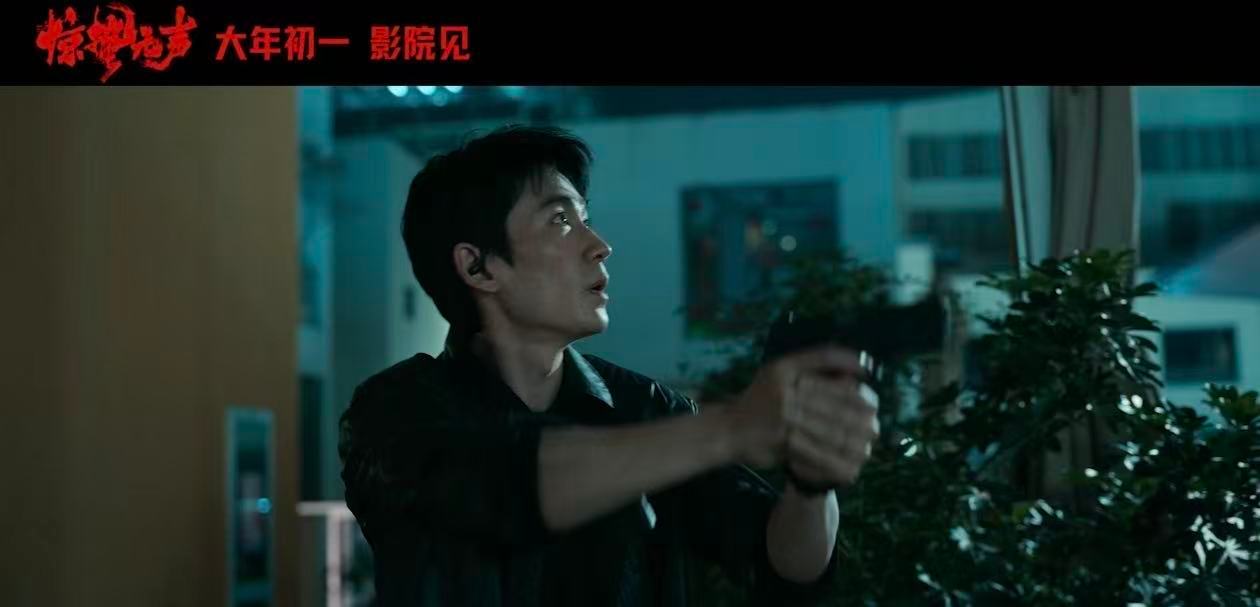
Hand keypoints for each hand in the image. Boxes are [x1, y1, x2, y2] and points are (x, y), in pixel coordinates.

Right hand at [724, 346, 878, 481]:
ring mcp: (782, 416)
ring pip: (828, 431)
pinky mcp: (781, 440)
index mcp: (785, 369)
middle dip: (858, 419)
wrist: (728, 429)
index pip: (828, 375)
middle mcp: (785, 390)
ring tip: (867, 450)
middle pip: (834, 404)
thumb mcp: (779, 373)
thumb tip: (856, 373)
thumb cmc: (759, 400)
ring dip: (852, 443)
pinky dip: (834, 463)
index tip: (871, 396)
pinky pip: (815, 454)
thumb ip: (813, 367)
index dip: (852, 381)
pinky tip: (849, 469)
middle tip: (876, 429)